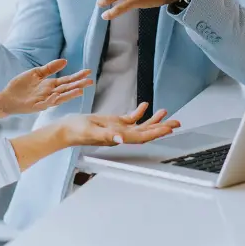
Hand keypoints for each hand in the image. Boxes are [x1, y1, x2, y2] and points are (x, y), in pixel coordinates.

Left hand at [0, 59, 93, 115]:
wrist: (6, 97)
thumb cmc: (21, 85)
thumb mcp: (36, 73)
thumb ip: (50, 68)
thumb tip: (65, 61)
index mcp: (50, 85)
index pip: (67, 80)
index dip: (77, 76)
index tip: (88, 71)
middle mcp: (50, 93)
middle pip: (66, 89)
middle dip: (78, 85)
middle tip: (90, 81)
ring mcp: (43, 100)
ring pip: (59, 98)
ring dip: (69, 95)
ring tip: (80, 90)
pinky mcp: (35, 106)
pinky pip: (45, 103)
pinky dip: (51, 100)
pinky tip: (57, 95)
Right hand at [55, 103, 180, 146]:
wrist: (67, 129)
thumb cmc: (76, 131)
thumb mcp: (91, 131)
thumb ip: (107, 135)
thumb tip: (120, 139)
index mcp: (119, 137)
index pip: (142, 136)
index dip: (156, 133)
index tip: (169, 129)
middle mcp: (122, 135)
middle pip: (146, 132)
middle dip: (162, 127)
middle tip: (177, 122)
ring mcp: (119, 128)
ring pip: (141, 125)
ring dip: (154, 120)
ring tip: (166, 113)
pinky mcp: (114, 122)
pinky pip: (130, 118)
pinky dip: (139, 112)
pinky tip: (145, 106)